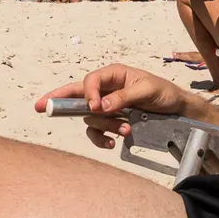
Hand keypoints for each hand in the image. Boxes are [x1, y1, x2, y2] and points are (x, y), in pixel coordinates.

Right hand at [36, 64, 189, 149]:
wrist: (177, 111)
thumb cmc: (164, 93)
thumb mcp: (147, 90)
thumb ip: (123, 97)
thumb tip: (101, 106)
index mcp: (114, 74)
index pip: (91, 80)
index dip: (88, 93)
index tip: (94, 107)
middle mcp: (106, 89)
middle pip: (76, 94)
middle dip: (58, 99)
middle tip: (41, 106)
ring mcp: (107, 106)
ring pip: (91, 118)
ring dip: (105, 126)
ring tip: (127, 129)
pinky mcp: (111, 122)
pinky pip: (96, 131)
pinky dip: (100, 138)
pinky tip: (111, 143)